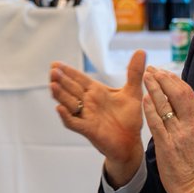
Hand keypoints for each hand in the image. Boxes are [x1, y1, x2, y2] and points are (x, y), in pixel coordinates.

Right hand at [50, 51, 145, 185]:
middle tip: (52, 71)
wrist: (131, 142)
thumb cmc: (129, 118)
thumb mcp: (132, 92)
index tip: (56, 63)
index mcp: (96, 92)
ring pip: (69, 104)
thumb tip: (140, 50)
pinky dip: (67, 116)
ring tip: (52, 85)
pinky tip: (60, 109)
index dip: (68, 72)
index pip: (79, 79)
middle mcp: (88, 103)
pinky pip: (74, 123)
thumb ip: (134, 72)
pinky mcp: (89, 130)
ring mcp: (87, 116)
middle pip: (71, 89)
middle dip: (61, 80)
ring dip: (60, 95)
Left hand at [142, 67, 193, 192]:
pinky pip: (157, 123)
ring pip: (166, 106)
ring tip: (146, 77)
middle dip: (164, 80)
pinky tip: (144, 98)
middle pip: (177, 95)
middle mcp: (189, 126)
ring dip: (155, 89)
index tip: (166, 72)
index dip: (176, 81)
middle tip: (152, 70)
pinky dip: (151, 109)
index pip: (188, 95)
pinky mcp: (166, 145)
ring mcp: (178, 135)